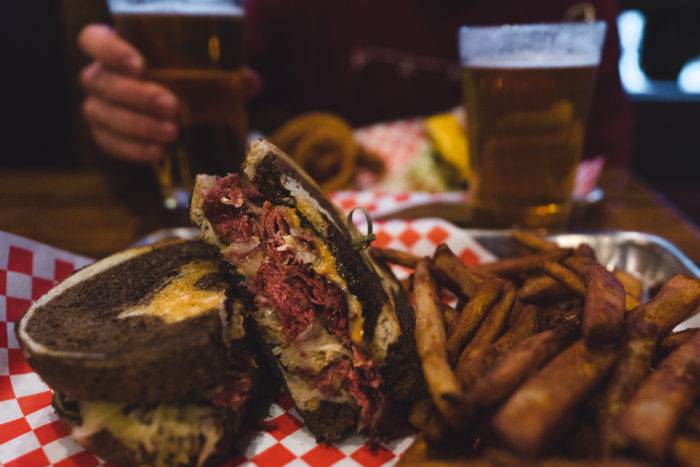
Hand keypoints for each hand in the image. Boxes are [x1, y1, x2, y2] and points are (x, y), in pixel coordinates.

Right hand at [78, 24, 260, 162]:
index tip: (140, 66)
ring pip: (101, 114)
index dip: (110, 50)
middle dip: (137, 96)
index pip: (93, 40)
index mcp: (115, 48)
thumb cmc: (187, 81)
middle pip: (101, 82)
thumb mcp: (206, 74)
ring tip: (172, 133)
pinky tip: (158, 153)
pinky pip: (109, 143)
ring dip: (137, 125)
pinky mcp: (105, 134)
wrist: (179, 112)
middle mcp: (100, 76)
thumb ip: (226, 75)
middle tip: (173, 107)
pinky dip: (133, 149)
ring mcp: (98, 106)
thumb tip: (249, 81)